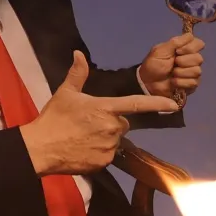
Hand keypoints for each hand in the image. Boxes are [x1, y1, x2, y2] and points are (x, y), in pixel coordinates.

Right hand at [20, 52, 177, 175]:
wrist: (41, 148)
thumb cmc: (53, 119)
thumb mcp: (65, 93)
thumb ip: (77, 74)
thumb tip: (78, 53)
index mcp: (105, 108)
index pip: (137, 104)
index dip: (157, 104)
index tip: (174, 104)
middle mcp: (112, 128)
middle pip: (123, 123)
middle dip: (112, 122)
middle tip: (89, 123)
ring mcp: (109, 146)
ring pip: (116, 139)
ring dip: (106, 137)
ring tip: (84, 136)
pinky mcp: (105, 162)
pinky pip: (109, 155)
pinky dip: (100, 152)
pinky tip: (84, 148)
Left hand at [139, 33, 204, 97]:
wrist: (148, 83)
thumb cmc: (153, 64)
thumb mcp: (160, 50)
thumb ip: (175, 42)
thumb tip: (189, 35)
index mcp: (184, 49)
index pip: (199, 43)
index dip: (190, 47)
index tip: (178, 51)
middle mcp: (191, 59)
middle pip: (199, 58)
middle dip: (184, 61)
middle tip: (173, 63)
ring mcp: (192, 72)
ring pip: (197, 71)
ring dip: (181, 72)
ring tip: (172, 74)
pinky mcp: (191, 84)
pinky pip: (193, 82)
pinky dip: (181, 82)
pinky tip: (174, 82)